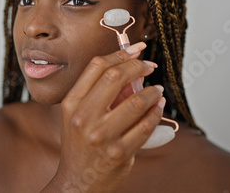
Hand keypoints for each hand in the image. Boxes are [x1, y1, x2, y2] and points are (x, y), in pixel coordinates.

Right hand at [42, 42, 164, 192]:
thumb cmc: (79, 146)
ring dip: (152, 92)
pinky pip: (146, 125)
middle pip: (115, 77)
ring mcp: (102, 135)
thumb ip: (97, 94)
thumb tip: (130, 70)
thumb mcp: (77, 116)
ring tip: (156, 90)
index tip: (135, 50)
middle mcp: (84, 117)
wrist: (78, 181)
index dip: (120, 54)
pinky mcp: (120, 152)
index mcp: (72, 103)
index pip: (97, 67)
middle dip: (138, 66)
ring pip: (136, 101)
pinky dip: (156, 113)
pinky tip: (157, 108)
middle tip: (148, 66)